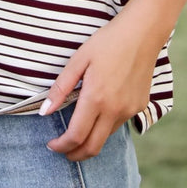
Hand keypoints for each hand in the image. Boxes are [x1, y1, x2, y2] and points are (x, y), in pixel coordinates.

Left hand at [39, 12, 165, 161]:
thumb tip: (43, 112)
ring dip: (90, 140)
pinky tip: (99, 112)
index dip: (60, 146)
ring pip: (106, 137)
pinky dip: (105, 126)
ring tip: (78, 130)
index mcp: (96, 98)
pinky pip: (119, 123)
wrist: (142, 33)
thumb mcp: (79, 60)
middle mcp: (115, 109)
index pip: (76, 136)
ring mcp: (130, 110)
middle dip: (74, 155)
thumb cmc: (107, 42)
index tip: (51, 145)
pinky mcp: (140, 106)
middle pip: (92, 147)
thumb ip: (60, 88)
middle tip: (62, 151)